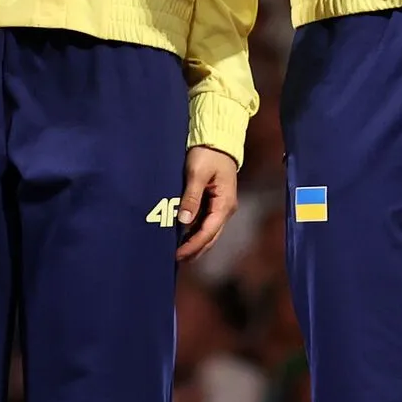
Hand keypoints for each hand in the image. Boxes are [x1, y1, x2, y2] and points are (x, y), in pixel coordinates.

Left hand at [175, 145, 238, 262]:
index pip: (208, 232)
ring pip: (209, 232)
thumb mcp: (197, 173)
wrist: (218, 141)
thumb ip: (191, 197)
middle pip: (211, 237)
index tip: (178, 254)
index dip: (193, 245)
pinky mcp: (215, 203)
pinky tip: (184, 238)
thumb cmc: (208, 154)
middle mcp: (226, 209)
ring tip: (178, 253)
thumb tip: (184, 221)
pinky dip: (196, 233)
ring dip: (195, 243)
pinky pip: (205, 223)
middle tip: (176, 259)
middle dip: (195, 250)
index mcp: (224, 204)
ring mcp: (221, 207)